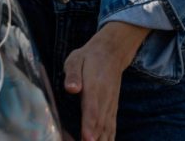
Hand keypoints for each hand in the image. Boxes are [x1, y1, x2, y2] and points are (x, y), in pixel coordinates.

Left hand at [62, 22, 149, 140]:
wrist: (112, 52)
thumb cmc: (89, 57)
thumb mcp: (76, 58)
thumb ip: (73, 74)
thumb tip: (71, 88)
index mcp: (94, 87)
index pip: (91, 109)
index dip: (89, 124)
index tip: (87, 138)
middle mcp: (105, 98)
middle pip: (100, 123)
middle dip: (94, 139)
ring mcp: (110, 104)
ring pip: (107, 127)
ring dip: (102, 140)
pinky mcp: (113, 107)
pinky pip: (112, 125)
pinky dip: (110, 136)